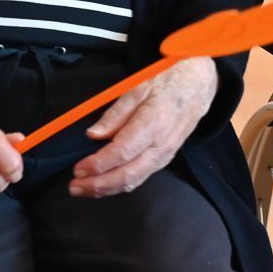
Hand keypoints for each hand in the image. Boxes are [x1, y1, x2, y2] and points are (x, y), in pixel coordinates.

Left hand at [69, 55, 216, 197]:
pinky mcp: (165, 160)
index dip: (99, 164)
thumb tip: (93, 135)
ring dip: (107, 189)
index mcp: (154, 122)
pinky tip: (104, 184)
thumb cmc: (166, 82)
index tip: (78, 168)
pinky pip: (140, 177)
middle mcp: (161, 145)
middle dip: (98, 184)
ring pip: (134, 180)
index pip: (123, 152)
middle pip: (128, 174)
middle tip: (74, 186)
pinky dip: (120, 185)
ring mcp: (165, 155)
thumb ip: (115, 113)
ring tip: (83, 189)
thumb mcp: (137, 88)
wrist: (198, 86)